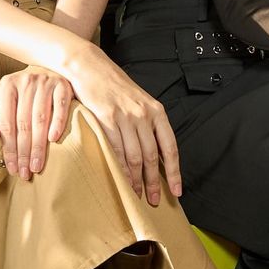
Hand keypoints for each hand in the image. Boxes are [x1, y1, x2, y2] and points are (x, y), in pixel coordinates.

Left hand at [0, 65, 72, 179]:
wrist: (49, 65)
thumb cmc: (23, 91)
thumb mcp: (4, 99)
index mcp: (7, 85)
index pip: (6, 123)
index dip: (8, 148)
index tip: (12, 168)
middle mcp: (25, 82)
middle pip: (23, 124)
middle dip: (23, 152)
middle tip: (25, 172)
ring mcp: (45, 82)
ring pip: (40, 119)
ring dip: (39, 145)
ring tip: (37, 165)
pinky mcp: (63, 85)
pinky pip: (60, 107)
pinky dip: (57, 123)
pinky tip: (53, 140)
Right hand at [61, 48, 181, 205]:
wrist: (91, 67)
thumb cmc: (114, 86)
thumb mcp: (139, 102)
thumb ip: (148, 124)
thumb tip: (156, 154)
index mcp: (156, 111)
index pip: (170, 147)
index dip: (174, 172)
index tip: (177, 190)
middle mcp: (144, 114)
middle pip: (153, 156)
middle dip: (155, 182)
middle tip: (154, 200)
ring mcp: (126, 116)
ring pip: (135, 156)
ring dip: (137, 180)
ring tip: (137, 195)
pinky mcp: (107, 118)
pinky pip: (116, 149)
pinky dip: (119, 168)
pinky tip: (121, 180)